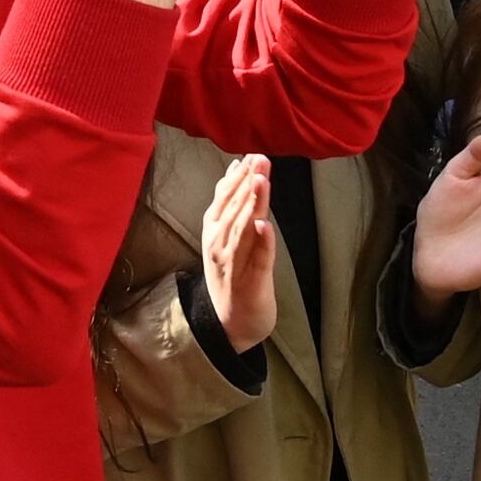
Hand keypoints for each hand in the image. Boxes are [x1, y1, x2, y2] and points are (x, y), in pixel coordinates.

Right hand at [198, 153, 278, 352]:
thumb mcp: (224, 236)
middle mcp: (221, 245)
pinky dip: (262, 242)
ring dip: (253, 204)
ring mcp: (236, 264)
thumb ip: (230, 203)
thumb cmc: (231, 276)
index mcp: (214, 231)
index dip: (238, 177)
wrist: (228, 325)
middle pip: (235, 209)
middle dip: (247, 183)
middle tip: (260, 159)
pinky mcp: (253, 282)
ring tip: (261, 180)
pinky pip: (258, 259)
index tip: (251, 155)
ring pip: (245, 229)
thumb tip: (236, 168)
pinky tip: (265, 226)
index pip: (225, 198)